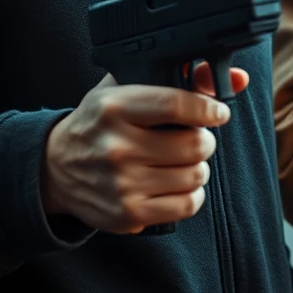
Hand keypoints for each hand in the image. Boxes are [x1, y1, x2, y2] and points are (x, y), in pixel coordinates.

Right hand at [41, 63, 249, 232]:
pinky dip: (192, 193)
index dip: (209, 109)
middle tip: (196, 137)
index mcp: (114, 107)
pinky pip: (186, 205)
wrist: (55, 168)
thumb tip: (238, 78)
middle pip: (193, 145)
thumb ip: (182, 78)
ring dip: (198, 166)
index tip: (218, 112)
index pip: (177, 105)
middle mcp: (116, 146)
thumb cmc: (99, 122)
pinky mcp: (128, 215)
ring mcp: (122, 184)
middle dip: (204, 140)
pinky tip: (178, 183)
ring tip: (184, 160)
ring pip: (194, 176)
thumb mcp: (126, 88)